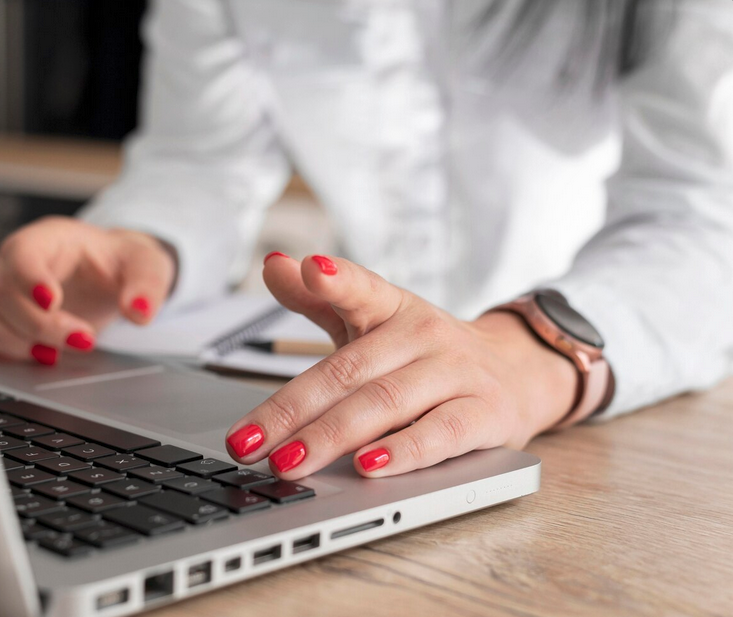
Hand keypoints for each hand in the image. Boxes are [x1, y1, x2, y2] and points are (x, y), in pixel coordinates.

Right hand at [0, 216, 174, 364]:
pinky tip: (37, 355)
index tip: (52, 302)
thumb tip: (140, 311)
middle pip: (3, 294)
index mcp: (47, 240)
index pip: (22, 254)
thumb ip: (147, 285)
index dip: (30, 279)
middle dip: (42, 325)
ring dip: (15, 343)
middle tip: (84, 338)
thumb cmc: (118, 263)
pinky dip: (0, 352)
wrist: (108, 274)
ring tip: (55, 351)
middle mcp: (15, 263)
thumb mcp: (145, 266)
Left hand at [225, 253, 577, 478]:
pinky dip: (403, 452)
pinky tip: (368, 467)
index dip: (337, 279)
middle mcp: (424, 335)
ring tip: (289, 461)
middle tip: (248, 443)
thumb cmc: (425, 352)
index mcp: (394, 308)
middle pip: (350, 371)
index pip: (364, 288)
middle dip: (292, 409)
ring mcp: (456, 374)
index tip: (310, 269)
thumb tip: (273, 264)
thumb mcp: (375, 321)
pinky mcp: (485, 414)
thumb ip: (321, 299)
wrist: (517, 371)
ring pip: (386, 404)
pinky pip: (440, 434)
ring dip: (331, 436)